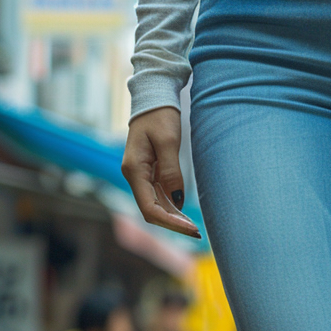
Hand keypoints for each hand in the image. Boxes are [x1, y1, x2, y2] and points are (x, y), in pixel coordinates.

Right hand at [121, 108, 200, 238]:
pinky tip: (185, 213)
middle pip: (151, 211)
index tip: (190, 228)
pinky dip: (171, 206)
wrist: (153, 98)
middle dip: (172, 224)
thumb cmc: (159, 116)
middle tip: (196, 232)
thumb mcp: (169, 142)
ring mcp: (140, 175)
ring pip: (155, 205)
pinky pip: (158, 195)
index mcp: (134, 170)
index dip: (169, 222)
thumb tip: (177, 200)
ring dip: (173, 217)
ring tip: (194, 227)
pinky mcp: (148, 172)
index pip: (149, 208)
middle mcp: (134, 176)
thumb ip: (171, 171)